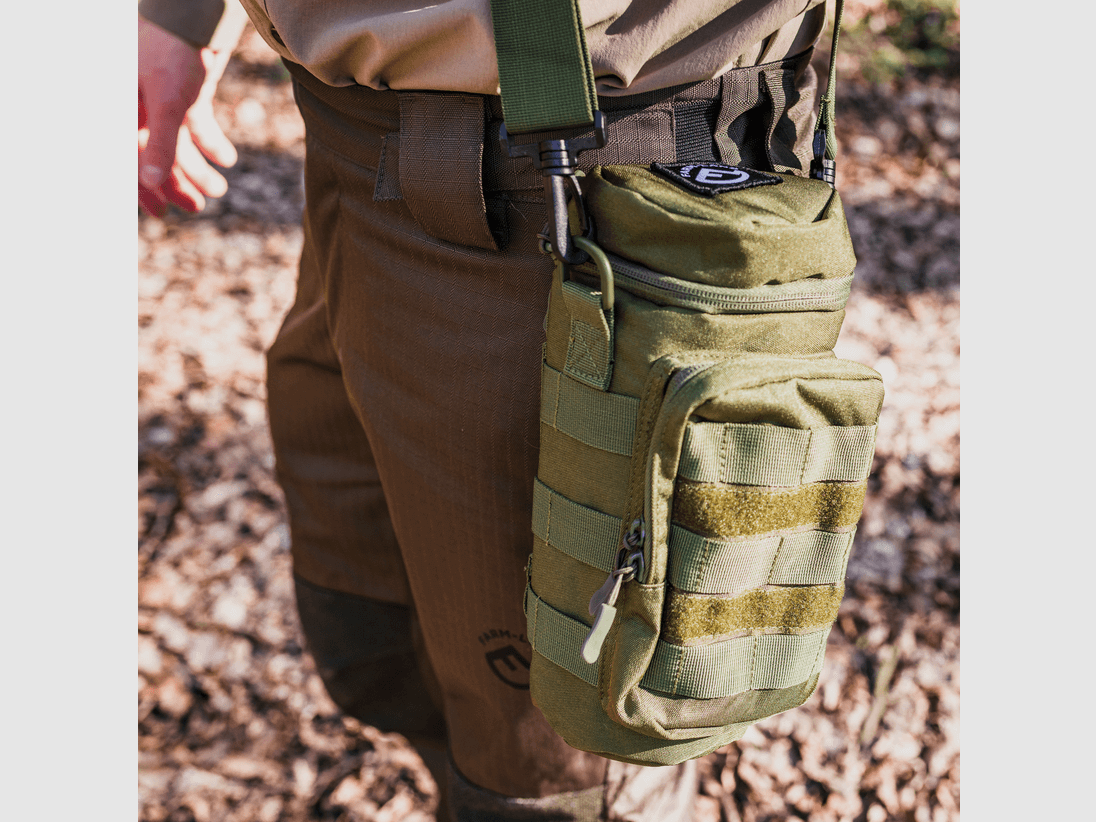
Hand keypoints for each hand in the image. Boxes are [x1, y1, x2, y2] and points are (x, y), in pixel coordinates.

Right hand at [138, 17, 237, 216]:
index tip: (163, 212)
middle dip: (176, 182)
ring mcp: (162, 100)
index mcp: (122, 110)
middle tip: (198, 206)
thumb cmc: (173, 51)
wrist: (196, 15)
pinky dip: (211, 142)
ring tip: (219, 188)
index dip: (143, 188)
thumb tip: (150, 182)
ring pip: (176, 144)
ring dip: (197, 167)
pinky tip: (227, 159)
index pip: (127, 158)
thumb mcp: (168, 103)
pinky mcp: (185, 93)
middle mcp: (138, 107)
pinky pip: (194, 125)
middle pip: (153, 156)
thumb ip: (161, 144)